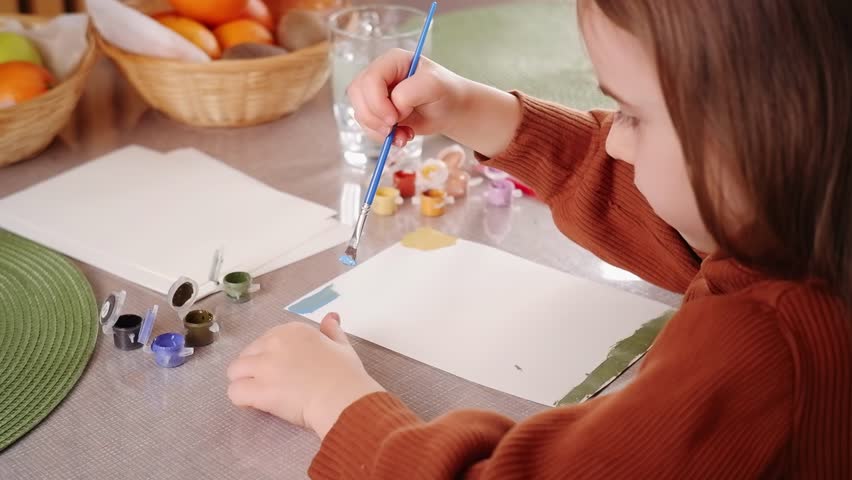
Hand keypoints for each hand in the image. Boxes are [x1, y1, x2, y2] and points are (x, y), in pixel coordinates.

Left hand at [227, 313, 383, 438]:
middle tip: (271, 384)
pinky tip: (255, 405)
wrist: (343, 397)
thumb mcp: (342, 345)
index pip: (266, 340)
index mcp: (294, 331)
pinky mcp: (258, 389)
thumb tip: (331, 316)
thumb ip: (332, 330)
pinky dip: (242, 399)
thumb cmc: (346, 373)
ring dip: (244, 382)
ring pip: (235, 371)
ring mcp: (264, 366)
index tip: (285, 370)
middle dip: (254, 368)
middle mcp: (274, 343)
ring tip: (259, 395)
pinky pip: (234, 392)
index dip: (271, 356)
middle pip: (247, 354)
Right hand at [347, 48, 466, 147]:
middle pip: (357, 95)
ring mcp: (375, 94)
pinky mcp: (377, 112)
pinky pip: (368, 126)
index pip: (370, 79)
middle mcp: (379, 75)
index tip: (395, 118)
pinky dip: (383, 137)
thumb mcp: (434, 85)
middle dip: (373, 117)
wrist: (449, 110)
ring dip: (379, 130)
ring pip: (360, 113)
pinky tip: (402, 137)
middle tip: (394, 129)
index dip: (377, 101)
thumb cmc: (444, 92)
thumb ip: (410, 91)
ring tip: (405, 135)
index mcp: (391, 61)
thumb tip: (393, 107)